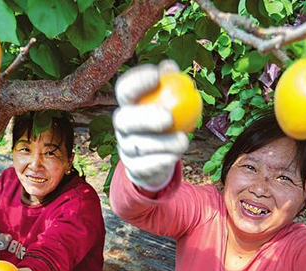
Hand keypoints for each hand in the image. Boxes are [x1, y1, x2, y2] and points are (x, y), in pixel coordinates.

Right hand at [113, 60, 189, 190]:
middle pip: (125, 119)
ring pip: (138, 145)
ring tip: (183, 141)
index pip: (125, 89)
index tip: (157, 76)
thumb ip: (170, 84)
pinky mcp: (133, 169)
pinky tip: (174, 157)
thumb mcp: (170, 103)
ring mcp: (125, 148)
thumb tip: (169, 66)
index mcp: (128, 105)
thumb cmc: (166, 125)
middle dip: (145, 117)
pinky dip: (160, 162)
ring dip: (163, 144)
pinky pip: (144, 166)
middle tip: (169, 117)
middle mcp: (122, 126)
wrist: (159, 160)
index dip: (137, 81)